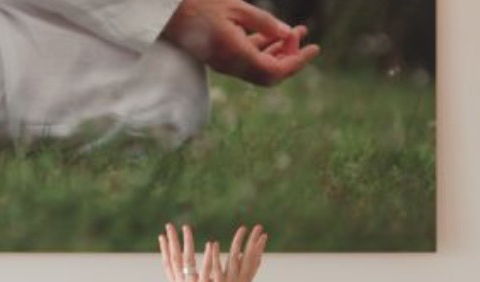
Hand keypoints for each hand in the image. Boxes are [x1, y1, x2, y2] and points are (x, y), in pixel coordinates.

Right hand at [161, 0, 320, 86]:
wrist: (166, 14)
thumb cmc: (199, 5)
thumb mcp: (235, 7)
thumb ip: (263, 22)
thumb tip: (288, 34)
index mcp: (235, 53)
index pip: (274, 70)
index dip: (297, 62)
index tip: (313, 47)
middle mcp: (231, 65)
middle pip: (270, 76)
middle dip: (290, 59)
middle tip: (302, 36)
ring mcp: (225, 65)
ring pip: (260, 70)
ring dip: (279, 54)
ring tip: (295, 33)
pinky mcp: (221, 60)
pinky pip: (249, 63)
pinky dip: (265, 51)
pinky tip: (273, 35)